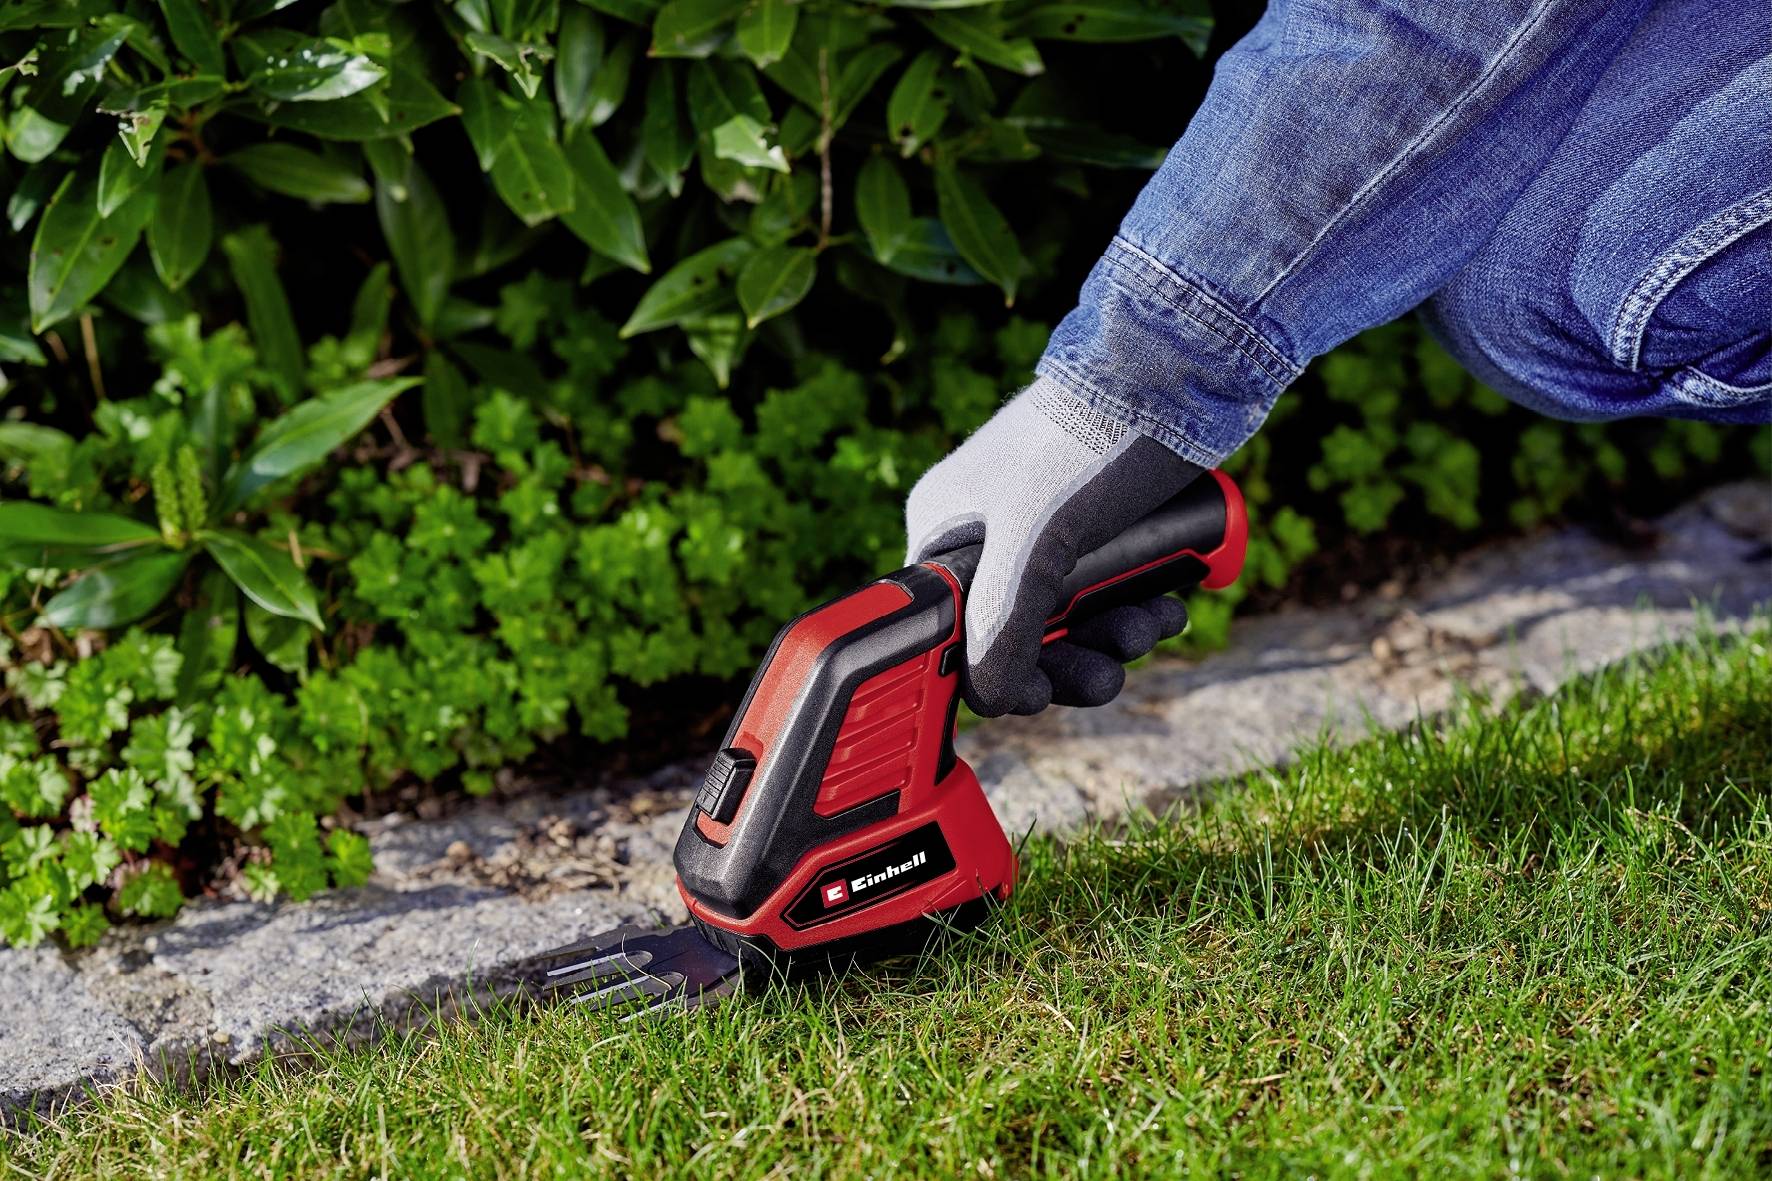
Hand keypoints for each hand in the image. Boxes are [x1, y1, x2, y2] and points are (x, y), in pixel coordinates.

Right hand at [904, 378, 1200, 715]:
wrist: (1184, 366)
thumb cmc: (1095, 438)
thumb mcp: (1037, 544)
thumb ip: (1002, 626)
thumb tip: (991, 699)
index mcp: (947, 529)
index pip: (951, 632)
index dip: (995, 672)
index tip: (1041, 694)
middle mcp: (986, 530)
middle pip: (1017, 634)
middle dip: (1070, 660)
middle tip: (1109, 671)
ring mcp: (1043, 525)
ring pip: (1070, 617)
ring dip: (1113, 638)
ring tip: (1153, 625)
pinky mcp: (1096, 521)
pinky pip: (1107, 591)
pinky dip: (1136, 608)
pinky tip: (1168, 604)